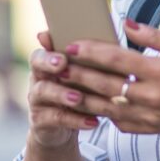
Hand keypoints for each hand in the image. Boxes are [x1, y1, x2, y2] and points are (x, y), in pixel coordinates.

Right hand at [25, 31, 100, 149]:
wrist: (64, 127)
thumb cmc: (79, 92)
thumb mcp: (85, 74)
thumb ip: (94, 58)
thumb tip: (122, 34)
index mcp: (50, 62)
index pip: (44, 47)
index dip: (49, 45)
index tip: (59, 43)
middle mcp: (39, 77)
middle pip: (37, 65)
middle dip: (49, 62)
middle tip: (63, 63)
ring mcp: (37, 100)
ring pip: (44, 92)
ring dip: (62, 93)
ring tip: (78, 97)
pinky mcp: (41, 121)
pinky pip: (56, 118)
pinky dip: (76, 120)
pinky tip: (93, 121)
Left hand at [59, 19, 159, 135]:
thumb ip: (152, 36)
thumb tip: (126, 23)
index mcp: (158, 71)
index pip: (117, 59)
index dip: (91, 52)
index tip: (72, 45)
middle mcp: (151, 95)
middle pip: (105, 84)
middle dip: (78, 74)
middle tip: (58, 65)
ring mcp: (147, 115)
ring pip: (105, 107)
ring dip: (82, 96)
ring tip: (63, 86)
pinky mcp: (146, 128)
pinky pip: (116, 121)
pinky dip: (100, 112)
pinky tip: (87, 102)